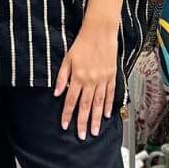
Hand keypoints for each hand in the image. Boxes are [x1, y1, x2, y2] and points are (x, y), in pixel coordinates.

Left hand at [53, 22, 118, 138]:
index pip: (71, 100)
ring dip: (96, 118)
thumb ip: (62, 78)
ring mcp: (102, 79)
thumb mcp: (67, 59)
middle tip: (82, 136)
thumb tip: (57, 93)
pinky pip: (109, 94)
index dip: (67, 114)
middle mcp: (90, 80)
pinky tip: (107, 114)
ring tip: (95, 131)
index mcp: (77, 77)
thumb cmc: (82, 44)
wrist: (100, 32)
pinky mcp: (111, 76)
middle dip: (83, 122)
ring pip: (98, 103)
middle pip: (85, 106)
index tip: (65, 126)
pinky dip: (108, 105)